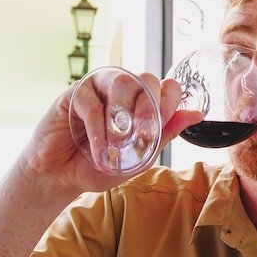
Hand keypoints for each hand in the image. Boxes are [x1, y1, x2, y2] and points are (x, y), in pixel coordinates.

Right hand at [19, 70, 201, 193]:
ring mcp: (99, 88)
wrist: (60, 178)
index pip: (166, 86)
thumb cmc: (98, 166)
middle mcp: (122, 90)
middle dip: (149, 107)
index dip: (170, 102)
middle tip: (141, 135)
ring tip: (117, 146)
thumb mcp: (139, 157)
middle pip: (146, 78)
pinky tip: (97, 150)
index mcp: (142, 102)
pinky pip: (92, 102)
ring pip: (120, 82)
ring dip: (122, 117)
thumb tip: (196, 115)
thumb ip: (165, 134)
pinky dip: (97, 129)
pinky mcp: (74, 93)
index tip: (161, 127)